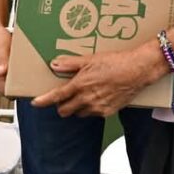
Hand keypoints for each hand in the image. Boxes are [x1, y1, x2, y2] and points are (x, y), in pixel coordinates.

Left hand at [32, 46, 157, 116]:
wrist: (138, 70)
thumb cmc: (116, 62)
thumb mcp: (91, 59)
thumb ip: (71, 64)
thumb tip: (55, 64)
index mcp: (80, 85)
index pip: (56, 97)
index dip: (43, 101)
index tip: (35, 102)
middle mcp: (87, 99)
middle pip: (64, 110)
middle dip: (61, 105)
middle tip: (65, 96)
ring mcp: (97, 107)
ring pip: (78, 113)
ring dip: (76, 107)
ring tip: (84, 94)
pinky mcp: (107, 112)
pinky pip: (92, 114)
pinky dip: (90, 108)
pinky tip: (97, 96)